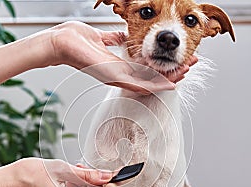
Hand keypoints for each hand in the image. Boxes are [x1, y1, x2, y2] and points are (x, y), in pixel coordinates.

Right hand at [5, 158, 116, 186]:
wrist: (5, 186)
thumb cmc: (28, 175)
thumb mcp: (62, 168)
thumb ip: (88, 175)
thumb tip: (106, 176)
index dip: (113, 184)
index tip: (120, 173)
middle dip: (97, 183)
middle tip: (88, 167)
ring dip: (86, 186)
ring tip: (73, 170)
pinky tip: (67, 180)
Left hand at [36, 21, 196, 93]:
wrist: (60, 43)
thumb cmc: (75, 40)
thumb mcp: (101, 38)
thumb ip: (115, 40)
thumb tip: (124, 37)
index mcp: (119, 64)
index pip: (146, 67)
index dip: (164, 65)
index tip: (179, 58)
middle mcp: (120, 74)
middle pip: (151, 77)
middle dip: (172, 72)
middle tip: (191, 66)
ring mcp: (117, 77)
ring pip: (149, 83)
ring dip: (169, 79)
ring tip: (186, 74)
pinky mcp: (113, 76)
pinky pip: (138, 84)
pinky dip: (156, 85)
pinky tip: (170, 85)